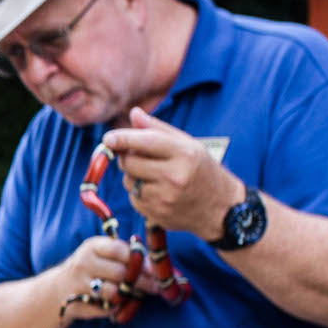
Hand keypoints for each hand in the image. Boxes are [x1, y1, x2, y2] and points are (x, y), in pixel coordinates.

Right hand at [54, 235, 157, 320]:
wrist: (59, 288)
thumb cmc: (92, 268)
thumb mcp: (103, 254)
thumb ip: (128, 255)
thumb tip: (162, 265)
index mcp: (93, 246)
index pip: (120, 250)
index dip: (142, 261)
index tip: (156, 271)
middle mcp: (83, 263)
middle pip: (121, 273)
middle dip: (143, 282)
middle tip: (157, 288)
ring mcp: (79, 284)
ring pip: (113, 293)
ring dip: (129, 296)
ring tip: (137, 295)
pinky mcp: (78, 303)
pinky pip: (106, 309)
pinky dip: (117, 308)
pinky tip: (121, 305)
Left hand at [105, 107, 244, 241]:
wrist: (220, 207)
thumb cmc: (201, 170)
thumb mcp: (188, 144)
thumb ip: (158, 129)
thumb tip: (133, 113)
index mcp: (184, 153)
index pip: (146, 142)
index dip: (123, 139)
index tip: (108, 138)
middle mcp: (175, 175)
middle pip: (130, 162)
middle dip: (127, 157)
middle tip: (138, 156)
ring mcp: (165, 197)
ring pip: (129, 180)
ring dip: (133, 176)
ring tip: (155, 176)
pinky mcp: (157, 213)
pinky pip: (133, 198)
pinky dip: (138, 193)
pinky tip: (157, 192)